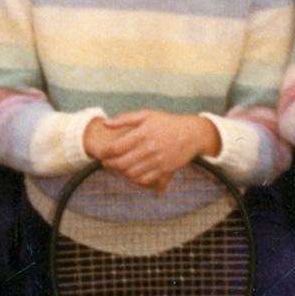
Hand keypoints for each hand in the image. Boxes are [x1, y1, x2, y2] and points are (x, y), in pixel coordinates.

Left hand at [83, 111, 219, 192]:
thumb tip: (105, 124)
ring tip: (119, 167)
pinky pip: (145, 180)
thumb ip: (124, 119)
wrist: (192, 134)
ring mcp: (157, 161)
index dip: (105, 153)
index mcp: (142, 134)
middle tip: (106, 163)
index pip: (116, 148)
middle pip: (122, 163)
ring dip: (122, 172)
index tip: (102, 153)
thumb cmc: (167, 123)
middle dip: (110, 165)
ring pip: (131, 174)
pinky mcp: (164, 170)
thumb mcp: (146, 115)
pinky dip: (136, 179)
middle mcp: (149, 149)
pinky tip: (133, 172)